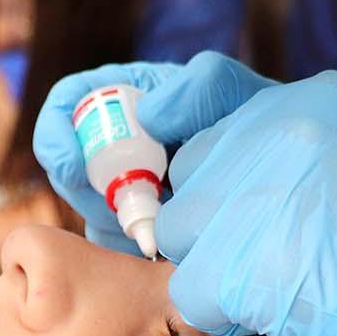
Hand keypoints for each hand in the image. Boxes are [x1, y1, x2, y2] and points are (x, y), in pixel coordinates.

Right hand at [33, 54, 280, 252]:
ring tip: (160, 227)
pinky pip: (111, 242)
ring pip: (87, 208)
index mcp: (125, 95)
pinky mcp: (133, 224)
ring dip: (112, 223)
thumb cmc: (255, 124)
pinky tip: (163, 249)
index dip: (57, 136)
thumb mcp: (235, 92)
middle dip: (87, 191)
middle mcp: (114, 139)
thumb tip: (148, 116)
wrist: (280, 173)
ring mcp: (121, 184)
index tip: (73, 167)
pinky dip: (128, 248)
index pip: (67, 106)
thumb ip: (202, 86)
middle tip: (127, 208)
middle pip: (68, 166)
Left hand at [161, 55, 336, 335]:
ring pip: (181, 232)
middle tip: (268, 254)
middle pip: (193, 172)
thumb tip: (246, 164)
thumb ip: (310, 146)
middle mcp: (273, 133)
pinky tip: (271, 322)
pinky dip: (221, 315)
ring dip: (216, 266)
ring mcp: (250, 196)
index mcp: (315, 101)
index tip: (167, 140)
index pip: (207, 90)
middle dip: (215, 215)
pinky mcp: (235, 265)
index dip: (183, 122)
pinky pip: (190, 289)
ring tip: (279, 289)